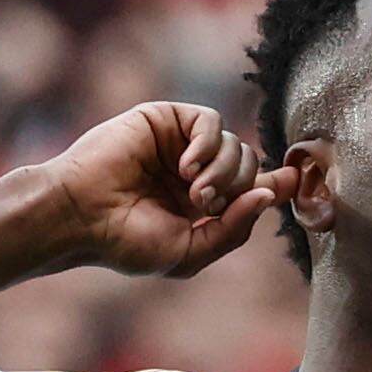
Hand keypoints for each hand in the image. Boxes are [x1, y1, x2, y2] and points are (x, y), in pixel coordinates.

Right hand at [42, 102, 299, 277]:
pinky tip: (186, 167)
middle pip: (249, 167)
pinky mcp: (166, 119)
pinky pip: (211, 121)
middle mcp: (196, 173)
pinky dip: (208, 144)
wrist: (78, 216)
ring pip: (236, 144)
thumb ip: (233, 229)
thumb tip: (270, 194)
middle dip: (238, 187)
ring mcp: (181, 145)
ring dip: (223, 171)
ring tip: (192, 191)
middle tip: (204, 204)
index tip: (293, 181)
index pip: (253, 188)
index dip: (277, 184)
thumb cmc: (125, 241)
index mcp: (203, 206)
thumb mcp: (190, 251)